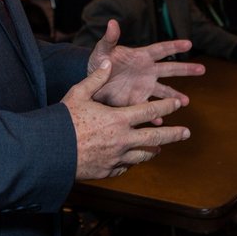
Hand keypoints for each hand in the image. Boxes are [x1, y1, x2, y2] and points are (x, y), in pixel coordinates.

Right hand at [64, 58, 191, 178]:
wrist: (50, 152)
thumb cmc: (63, 121)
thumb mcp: (78, 94)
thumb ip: (96, 79)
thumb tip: (107, 63)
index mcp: (119, 119)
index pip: (150, 111)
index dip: (166, 107)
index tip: (177, 104)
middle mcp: (123, 140)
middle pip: (155, 137)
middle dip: (173, 134)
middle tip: (186, 132)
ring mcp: (117, 158)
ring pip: (143, 155)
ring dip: (153, 150)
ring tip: (160, 148)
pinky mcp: (108, 172)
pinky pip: (126, 167)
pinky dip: (132, 162)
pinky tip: (133, 160)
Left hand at [88, 20, 204, 108]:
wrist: (92, 83)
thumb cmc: (98, 62)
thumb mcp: (102, 50)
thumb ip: (109, 38)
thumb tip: (112, 22)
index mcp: (141, 56)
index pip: (161, 50)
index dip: (174, 46)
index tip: (189, 44)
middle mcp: (147, 71)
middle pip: (170, 69)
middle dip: (186, 69)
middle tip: (202, 69)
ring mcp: (144, 87)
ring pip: (164, 91)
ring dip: (174, 97)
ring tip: (185, 102)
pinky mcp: (138, 101)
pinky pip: (149, 109)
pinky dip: (156, 115)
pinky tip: (162, 122)